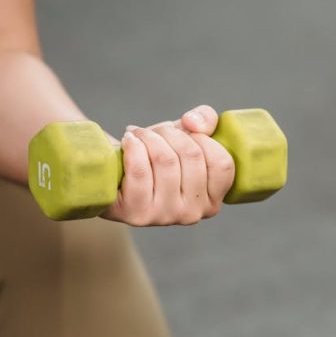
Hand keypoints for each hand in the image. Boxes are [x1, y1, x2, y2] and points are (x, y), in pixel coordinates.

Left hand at [102, 105, 235, 225]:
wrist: (114, 176)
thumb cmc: (156, 155)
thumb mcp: (187, 135)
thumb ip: (205, 120)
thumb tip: (193, 123)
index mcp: (212, 200)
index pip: (222, 164)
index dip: (204, 138)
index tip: (186, 132)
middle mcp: (193, 214)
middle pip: (192, 156)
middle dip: (171, 133)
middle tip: (156, 132)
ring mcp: (166, 216)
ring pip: (166, 160)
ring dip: (149, 137)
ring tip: (139, 136)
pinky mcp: (137, 213)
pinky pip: (140, 170)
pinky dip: (133, 146)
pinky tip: (128, 141)